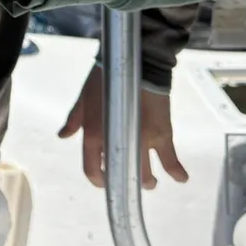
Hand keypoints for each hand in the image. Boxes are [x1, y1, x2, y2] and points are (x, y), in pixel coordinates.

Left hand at [59, 66, 189, 190]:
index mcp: (94, 134)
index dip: (97, 180)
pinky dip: (176, 172)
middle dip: (125, 182)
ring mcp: (142, 141)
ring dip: (147, 181)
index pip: (92, 169)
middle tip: (129, 181)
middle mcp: (117, 143)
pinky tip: (181, 179)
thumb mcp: (84, 97)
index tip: (104, 182)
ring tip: (150, 182)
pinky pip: (170, 159)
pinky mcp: (162, 134)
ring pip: (145, 174)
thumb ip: (74, 120)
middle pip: (121, 175)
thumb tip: (63, 136)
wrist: (139, 63)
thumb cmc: (106, 78)